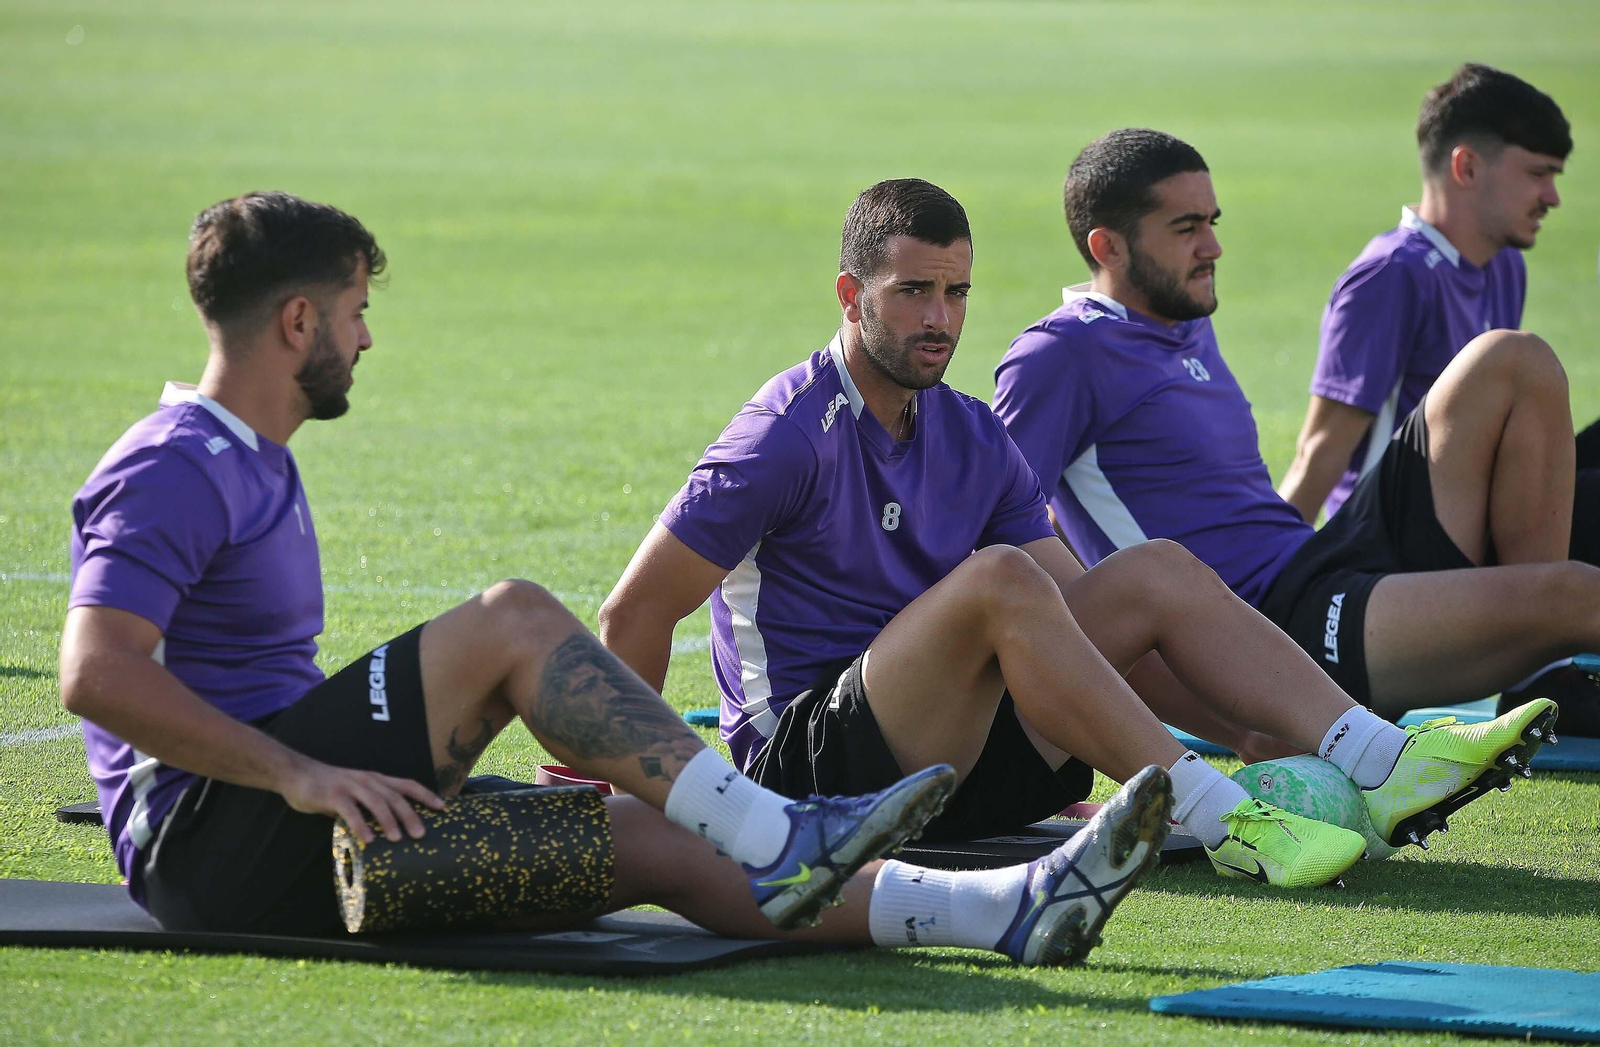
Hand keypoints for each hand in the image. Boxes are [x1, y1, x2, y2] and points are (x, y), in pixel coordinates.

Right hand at [277, 758, 445, 843]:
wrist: (296, 773)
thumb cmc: (328, 787)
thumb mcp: (354, 794)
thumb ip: (368, 807)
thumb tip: (385, 830)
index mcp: (376, 779)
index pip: (407, 785)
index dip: (426, 795)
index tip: (443, 808)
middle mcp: (367, 780)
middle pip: (395, 796)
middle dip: (410, 815)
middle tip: (422, 834)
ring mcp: (351, 786)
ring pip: (376, 802)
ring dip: (388, 820)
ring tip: (398, 838)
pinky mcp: (333, 795)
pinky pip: (349, 811)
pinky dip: (360, 825)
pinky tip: (368, 840)